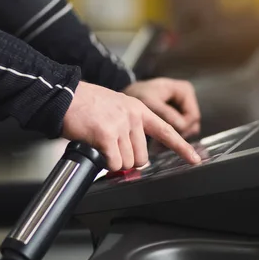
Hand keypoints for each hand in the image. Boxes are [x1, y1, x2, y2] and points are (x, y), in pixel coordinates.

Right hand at [62, 81, 200, 170]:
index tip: (194, 159)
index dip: (182, 148)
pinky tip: (96, 149)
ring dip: (114, 161)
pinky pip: (113, 163)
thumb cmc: (86, 105)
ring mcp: (121, 124)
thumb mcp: (116, 109)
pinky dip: (105, 163)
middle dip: (127, 159)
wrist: (64, 95)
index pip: (166, 131)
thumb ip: (130, 129)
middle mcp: (133, 116)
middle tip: (110, 148)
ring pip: (127, 162)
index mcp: (139, 109)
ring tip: (100, 143)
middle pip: (142, 157)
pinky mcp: (106, 134)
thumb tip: (135, 158)